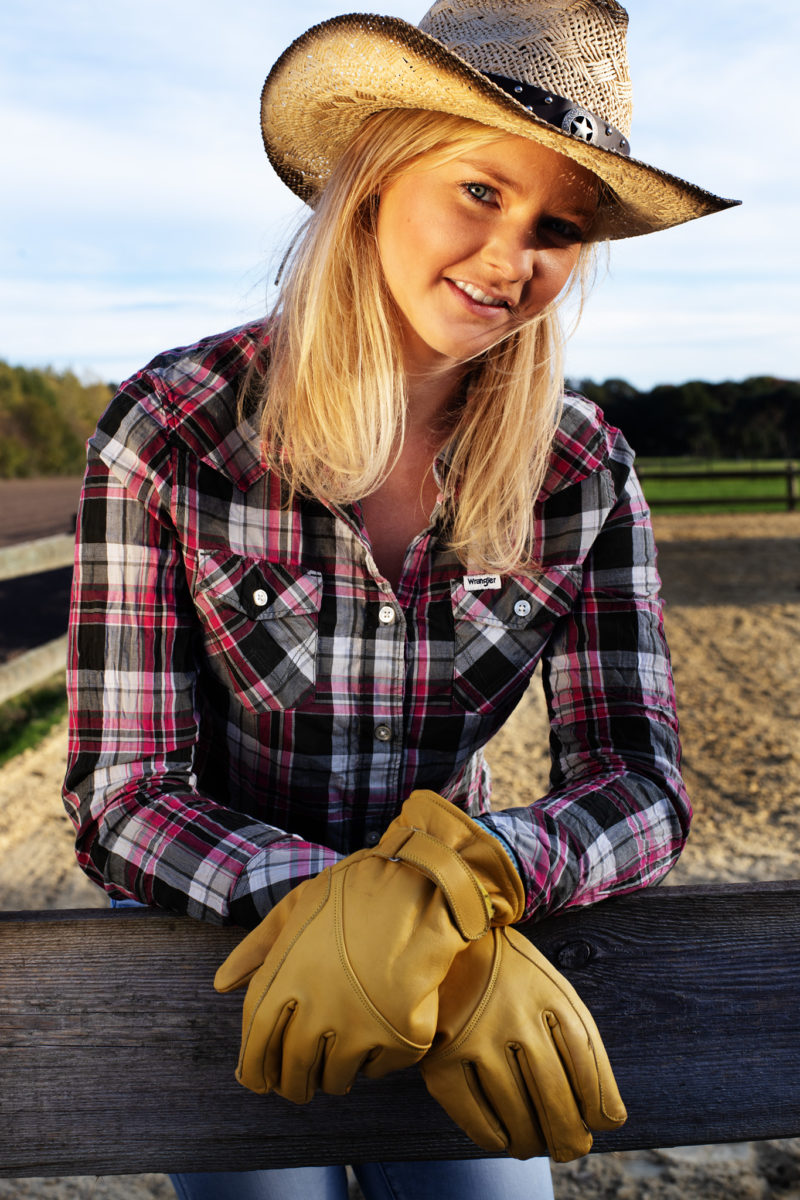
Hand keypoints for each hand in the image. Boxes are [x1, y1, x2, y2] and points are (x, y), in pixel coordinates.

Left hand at [214, 791, 523, 1102]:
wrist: (423, 884)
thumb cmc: (356, 891)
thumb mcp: (296, 905)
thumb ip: (258, 947)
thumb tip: (221, 984)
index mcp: (286, 978)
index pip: (256, 1045)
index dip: (254, 1070)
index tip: (257, 1081)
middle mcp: (318, 1009)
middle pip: (294, 1072)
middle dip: (293, 1085)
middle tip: (299, 1085)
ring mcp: (361, 1026)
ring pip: (337, 1078)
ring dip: (334, 1074)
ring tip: (340, 1059)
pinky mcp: (401, 1037)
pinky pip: (379, 1068)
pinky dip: (376, 1060)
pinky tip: (378, 1035)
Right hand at [420, 925, 626, 1160]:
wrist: (445, 946)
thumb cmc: (510, 977)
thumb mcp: (550, 987)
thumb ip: (577, 1038)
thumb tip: (603, 1114)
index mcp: (547, 993)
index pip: (586, 1062)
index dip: (601, 1102)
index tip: (605, 1123)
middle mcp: (514, 1013)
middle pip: (553, 1094)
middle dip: (571, 1135)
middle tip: (574, 1148)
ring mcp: (476, 1036)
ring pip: (517, 1113)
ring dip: (533, 1141)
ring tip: (537, 1144)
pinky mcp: (442, 1057)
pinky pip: (475, 1116)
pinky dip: (494, 1137)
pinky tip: (503, 1137)